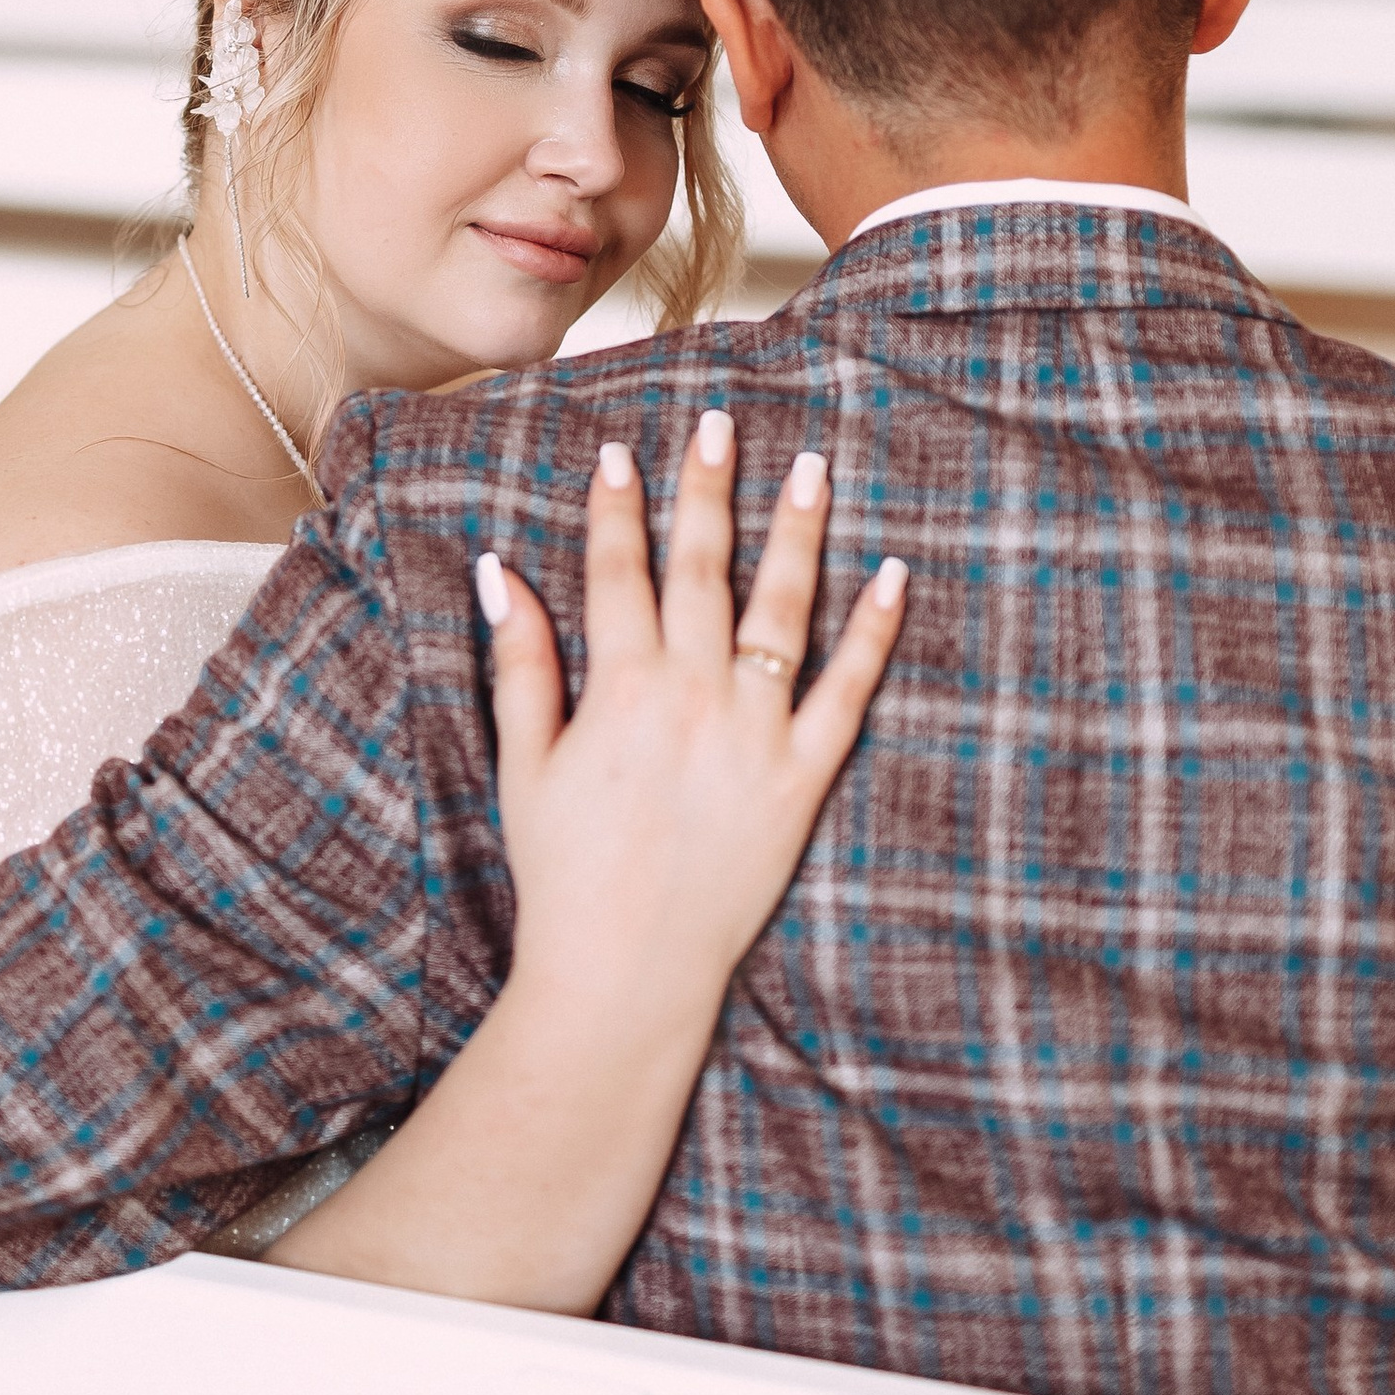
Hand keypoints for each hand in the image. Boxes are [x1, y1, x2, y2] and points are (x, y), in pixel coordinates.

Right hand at [477, 418, 907, 1040]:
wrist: (625, 973)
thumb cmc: (565, 873)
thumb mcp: (526, 765)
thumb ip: (520, 664)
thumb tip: (499, 572)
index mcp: (620, 688)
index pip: (618, 571)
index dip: (619, 507)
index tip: (621, 451)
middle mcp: (694, 696)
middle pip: (701, 569)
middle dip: (708, 489)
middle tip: (719, 421)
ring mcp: (756, 734)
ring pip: (782, 609)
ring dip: (797, 532)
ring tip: (812, 466)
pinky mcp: (803, 777)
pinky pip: (850, 691)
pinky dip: (875, 631)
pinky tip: (895, 576)